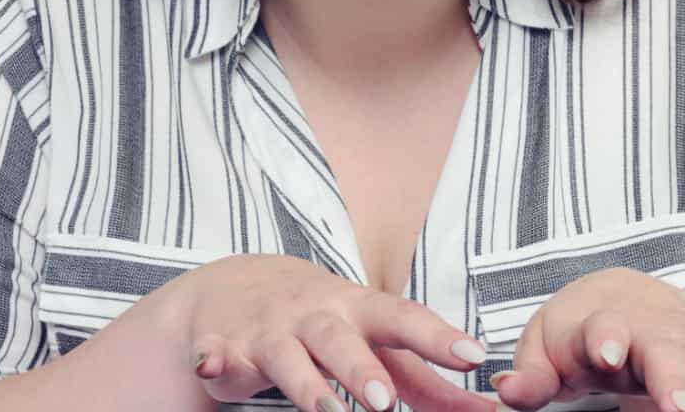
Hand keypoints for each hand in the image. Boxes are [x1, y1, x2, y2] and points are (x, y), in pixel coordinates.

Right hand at [166, 253, 495, 411]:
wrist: (235, 286)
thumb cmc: (324, 321)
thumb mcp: (373, 340)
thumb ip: (425, 380)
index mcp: (358, 311)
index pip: (403, 318)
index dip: (438, 337)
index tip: (473, 356)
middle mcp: (314, 316)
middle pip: (341, 340)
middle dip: (362, 370)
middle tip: (386, 403)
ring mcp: (268, 330)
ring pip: (286, 356)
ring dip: (304, 383)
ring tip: (324, 410)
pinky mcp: (223, 346)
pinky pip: (214, 353)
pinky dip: (212, 358)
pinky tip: (211, 365)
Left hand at [488, 267, 684, 411]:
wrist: (620, 298)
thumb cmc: (577, 335)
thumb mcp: (545, 351)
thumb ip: (530, 376)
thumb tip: (505, 392)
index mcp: (597, 323)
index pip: (601, 326)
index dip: (605, 337)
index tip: (609, 354)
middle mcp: (646, 327)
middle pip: (662, 347)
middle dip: (671, 375)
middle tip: (679, 408)